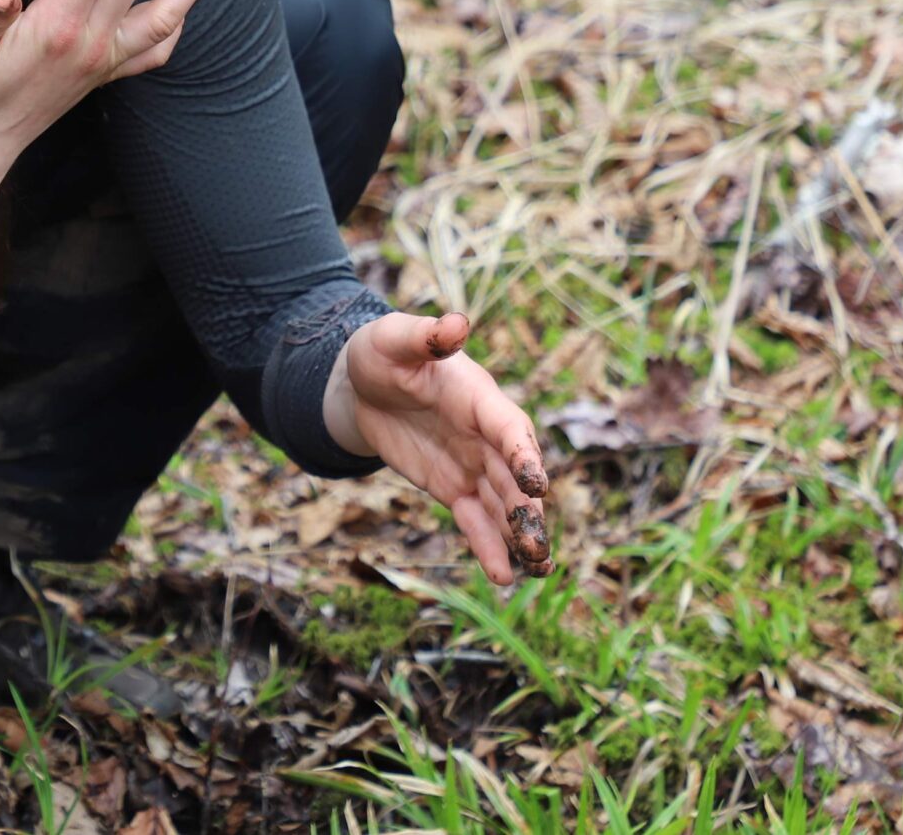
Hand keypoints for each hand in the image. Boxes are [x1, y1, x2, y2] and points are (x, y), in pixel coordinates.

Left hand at [329, 311, 552, 585]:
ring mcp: (473, 465)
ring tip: (538, 569)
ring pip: (502, 506)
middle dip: (527, 511)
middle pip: (513, 477)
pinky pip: (475, 521)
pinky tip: (503, 577)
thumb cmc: (383, 352)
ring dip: (520, 536)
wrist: (364, 384)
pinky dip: (488, 546)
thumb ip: (425, 336)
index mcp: (479, 398)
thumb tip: (456, 323)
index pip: (508, 428)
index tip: (537, 484)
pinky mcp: (454, 489)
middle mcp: (485, 435)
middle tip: (538, 545)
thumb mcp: (395, 339)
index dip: (523, 455)